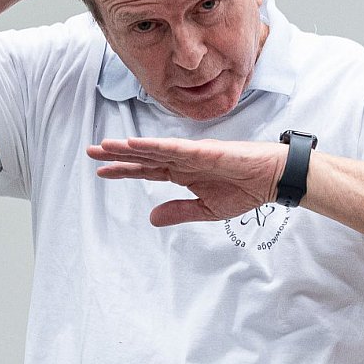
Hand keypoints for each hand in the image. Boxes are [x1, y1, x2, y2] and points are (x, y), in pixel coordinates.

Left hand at [87, 137, 287, 225]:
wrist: (271, 180)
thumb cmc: (244, 190)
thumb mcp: (206, 210)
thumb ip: (178, 212)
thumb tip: (151, 219)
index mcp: (183, 173)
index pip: (147, 170)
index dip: (124, 170)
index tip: (102, 171)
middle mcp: (183, 160)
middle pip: (144, 156)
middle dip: (117, 154)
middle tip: (91, 151)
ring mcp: (192, 153)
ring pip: (153, 149)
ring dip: (129, 147)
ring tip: (105, 145)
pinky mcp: (203, 151)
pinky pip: (173, 148)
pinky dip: (153, 145)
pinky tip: (135, 144)